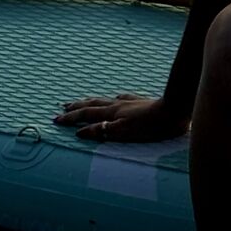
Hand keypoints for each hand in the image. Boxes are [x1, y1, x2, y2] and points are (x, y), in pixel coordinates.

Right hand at [54, 91, 188, 143]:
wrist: (174, 111)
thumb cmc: (150, 127)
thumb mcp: (123, 133)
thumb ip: (102, 132)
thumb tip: (80, 132)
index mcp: (112, 113)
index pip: (86, 115)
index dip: (71, 118)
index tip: (56, 119)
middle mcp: (118, 104)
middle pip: (92, 104)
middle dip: (76, 107)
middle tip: (62, 107)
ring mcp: (129, 101)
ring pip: (104, 99)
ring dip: (90, 100)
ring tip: (82, 100)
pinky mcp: (140, 102)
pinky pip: (121, 98)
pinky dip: (112, 99)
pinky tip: (115, 97)